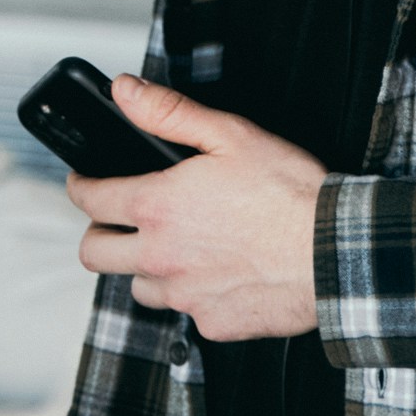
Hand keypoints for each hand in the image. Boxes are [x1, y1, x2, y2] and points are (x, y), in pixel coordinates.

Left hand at [64, 76, 324, 340]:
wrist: (334, 252)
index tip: (84, 182)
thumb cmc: (290, 194)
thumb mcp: (230, 134)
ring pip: (136, 286)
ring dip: (143, 267)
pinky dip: (190, 293)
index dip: (81, 186)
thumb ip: (169, 111)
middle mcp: (162, 256)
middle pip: (95, 253)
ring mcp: (185, 295)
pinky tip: (214, 273)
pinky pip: (184, 311)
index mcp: (158, 207)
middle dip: (99, 233)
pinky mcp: (212, 323)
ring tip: (170, 247)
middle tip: (116, 219)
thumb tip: (125, 92)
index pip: (90, 201)